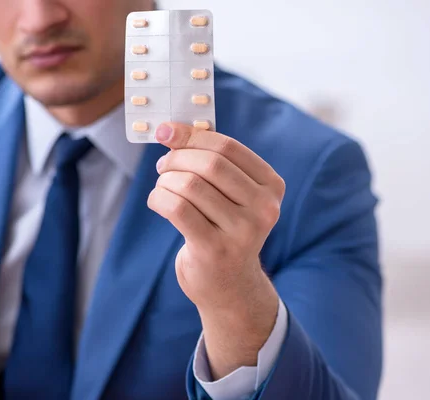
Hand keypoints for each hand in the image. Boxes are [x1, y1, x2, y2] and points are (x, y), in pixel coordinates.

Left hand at [147, 123, 284, 378]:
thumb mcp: (231, 195)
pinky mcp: (214, 250)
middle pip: (209, 164)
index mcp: (272, 187)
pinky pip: (176, 208)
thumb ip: (210, 161)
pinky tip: (157, 201)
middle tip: (163, 165)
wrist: (229, 285)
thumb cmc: (224, 229)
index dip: (192, 135)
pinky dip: (158, 198)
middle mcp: (264, 209)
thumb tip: (170, 129)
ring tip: (162, 186)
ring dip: (165, 180)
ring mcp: (242, 232)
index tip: (167, 132)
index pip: (228, 148)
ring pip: (189, 185)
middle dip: (177, 158)